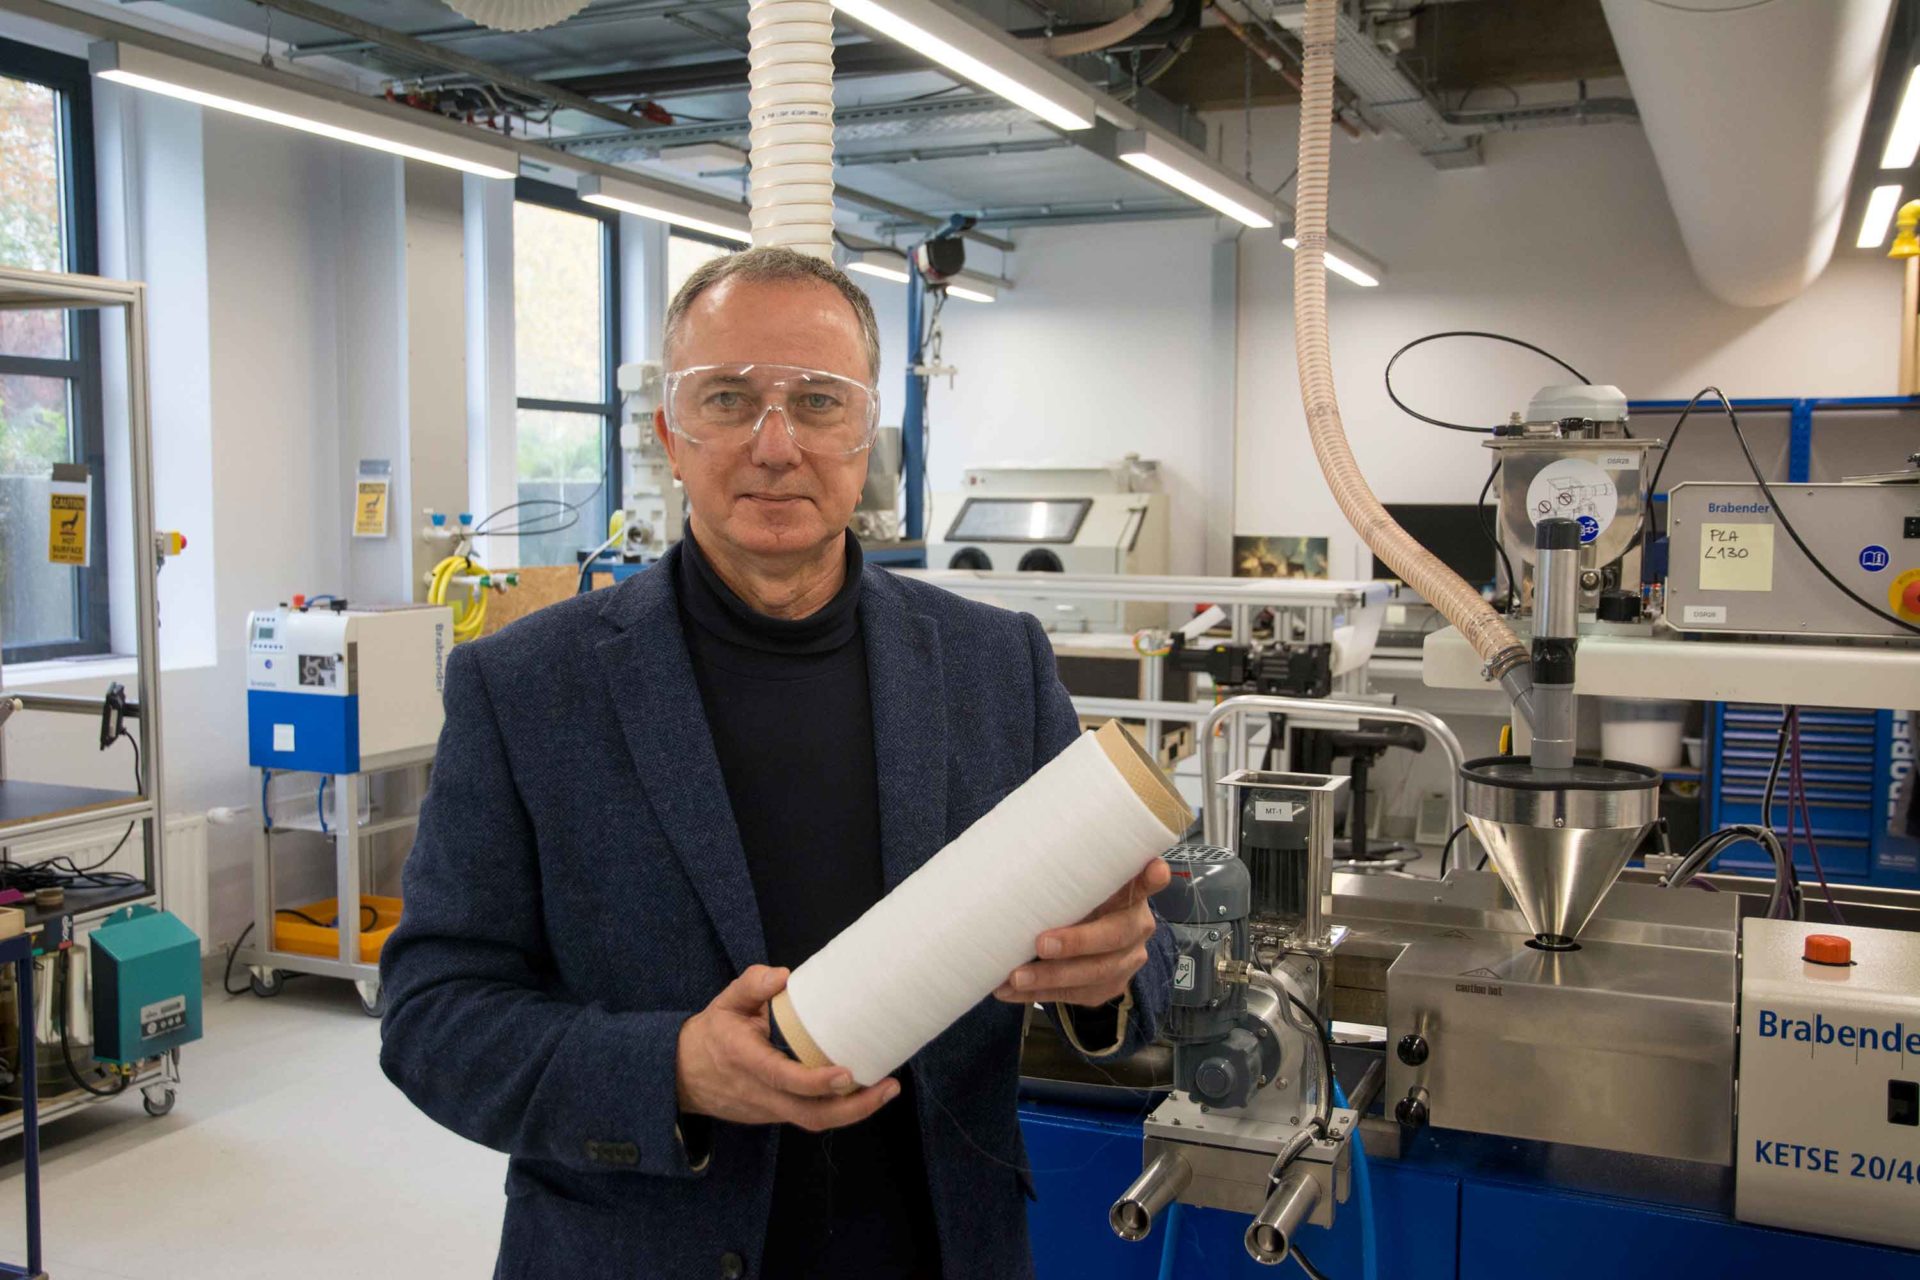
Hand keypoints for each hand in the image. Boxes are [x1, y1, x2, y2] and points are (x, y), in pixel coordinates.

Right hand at [675, 965, 898, 1130]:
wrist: (682, 1076)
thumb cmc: (711, 1035)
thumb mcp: (725, 1002)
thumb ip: (751, 984)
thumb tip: (784, 974)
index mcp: (745, 1061)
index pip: (784, 1079)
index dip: (817, 1082)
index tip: (847, 1073)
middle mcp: (759, 1092)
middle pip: (810, 1115)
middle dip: (853, 1108)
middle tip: (888, 1087)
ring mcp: (768, 1110)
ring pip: (813, 1121)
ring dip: (853, 1112)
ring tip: (885, 1089)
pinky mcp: (774, 1116)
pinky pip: (808, 1117)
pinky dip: (837, 1109)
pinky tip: (862, 1091)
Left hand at [994, 858, 1170, 1008]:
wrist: (1088, 933)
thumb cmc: (1076, 897)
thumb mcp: (1079, 881)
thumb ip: (1067, 870)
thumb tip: (1021, 844)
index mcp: (1131, 893)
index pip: (1146, 882)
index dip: (1151, 879)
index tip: (1154, 870)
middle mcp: (1136, 927)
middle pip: (1115, 937)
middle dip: (1077, 943)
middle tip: (1041, 943)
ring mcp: (1125, 961)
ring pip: (1094, 974)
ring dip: (1050, 977)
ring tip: (1015, 978)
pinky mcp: (1108, 987)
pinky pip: (1074, 995)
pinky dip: (1038, 994)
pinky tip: (1009, 990)